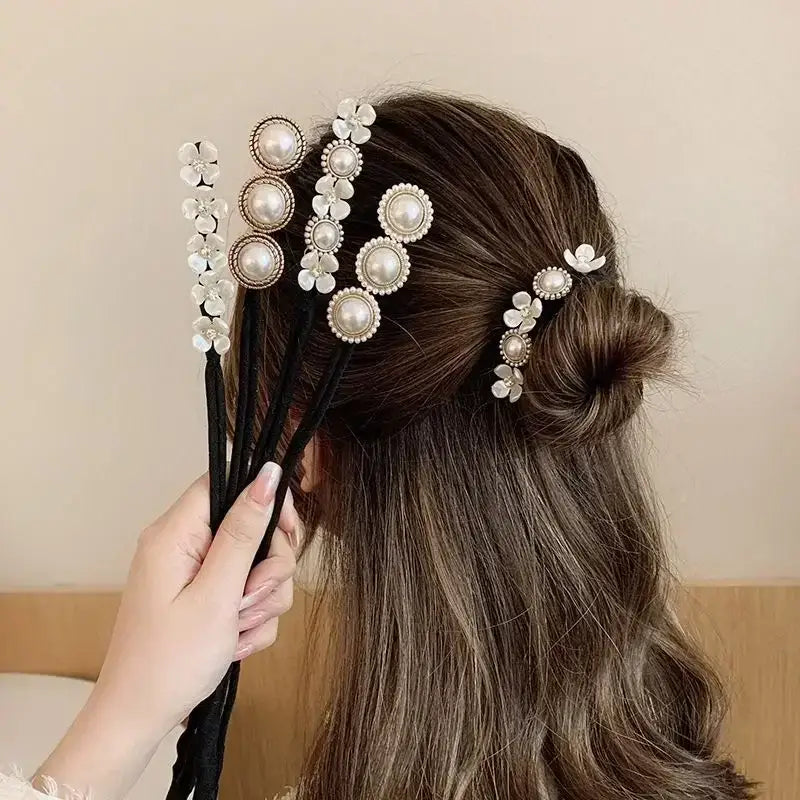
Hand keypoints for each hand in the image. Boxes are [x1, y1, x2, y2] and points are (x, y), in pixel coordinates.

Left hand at [36, 462, 297, 799]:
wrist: (139, 720)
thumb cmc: (168, 662)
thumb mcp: (216, 595)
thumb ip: (244, 532)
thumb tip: (266, 473)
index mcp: (175, 534)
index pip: (228, 483)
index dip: (264, 499)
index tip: (286, 533)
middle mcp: (184, 546)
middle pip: (252, 527)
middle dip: (267, 568)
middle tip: (250, 599)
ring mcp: (196, 573)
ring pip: (258, 564)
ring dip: (261, 600)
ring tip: (236, 629)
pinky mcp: (206, 597)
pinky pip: (249, 594)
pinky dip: (251, 619)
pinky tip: (234, 642)